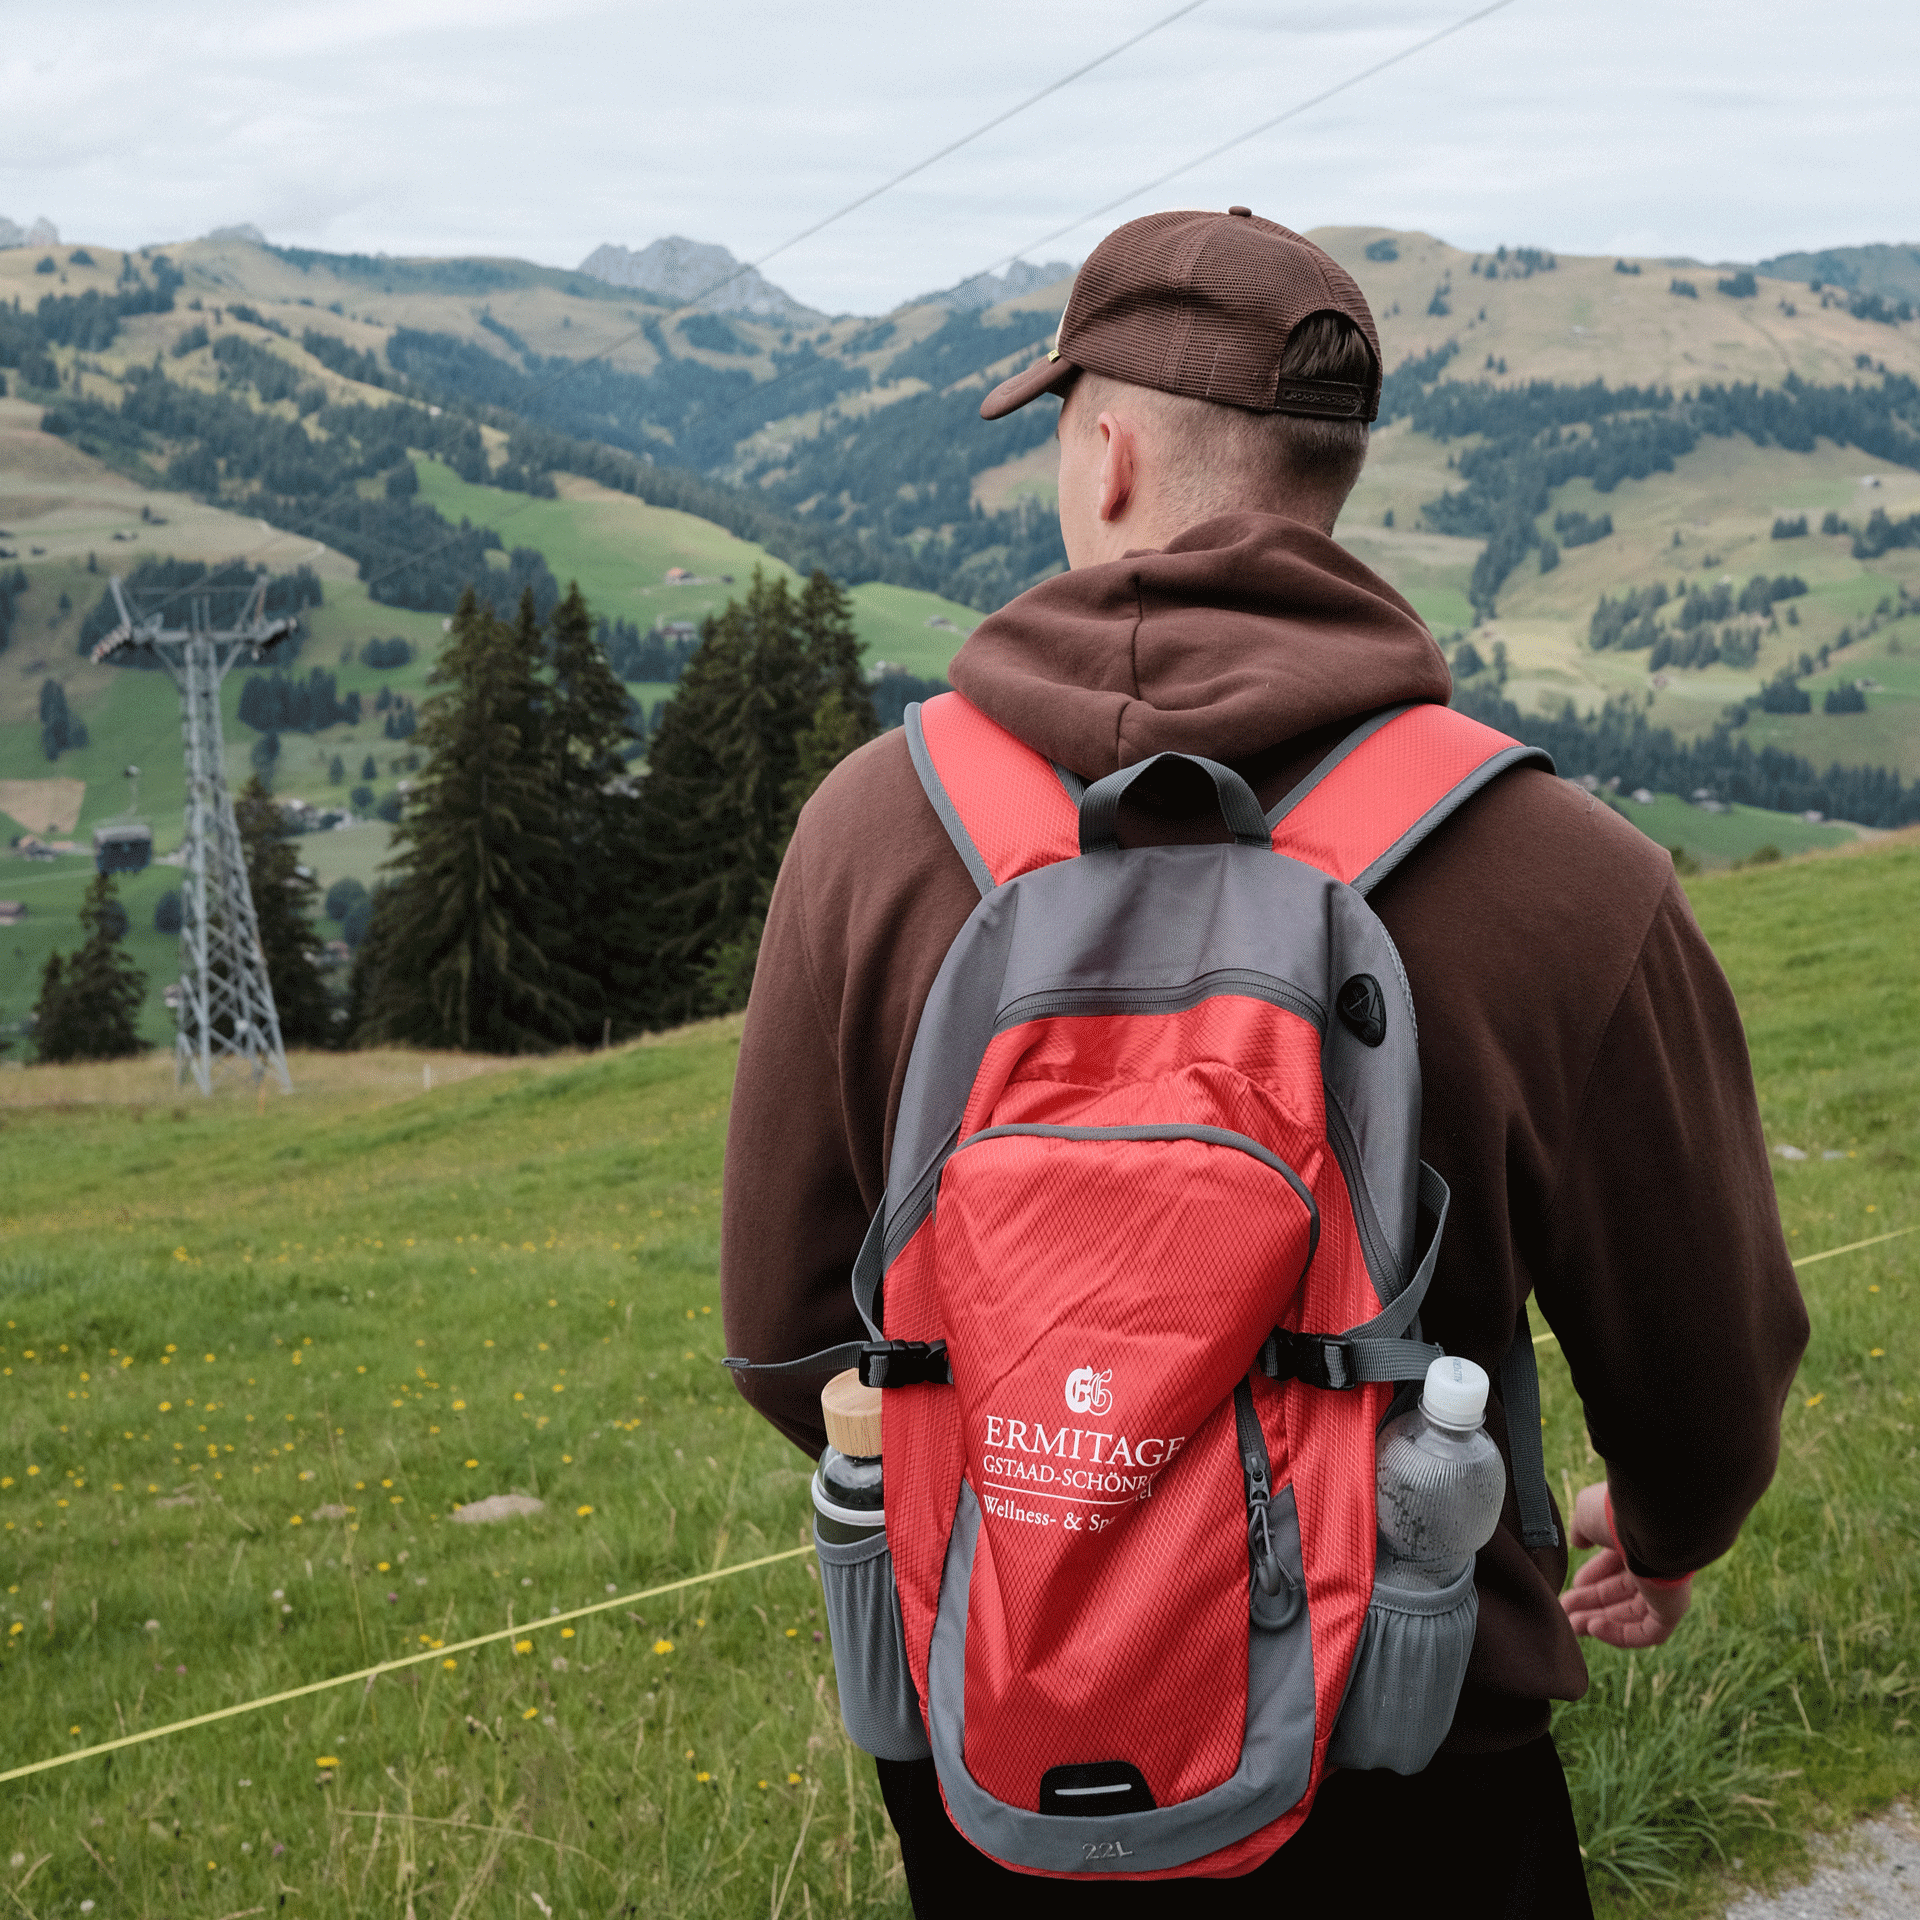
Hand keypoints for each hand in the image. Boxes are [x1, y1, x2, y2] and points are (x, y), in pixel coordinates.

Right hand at [1559, 1481, 1692, 1648]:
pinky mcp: (1672, 1610)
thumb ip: (1582, 1530)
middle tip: (1564, 1611)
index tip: (1571, 1585)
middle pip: (1620, 1593)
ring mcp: (1665, 1589)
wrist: (1650, 1519)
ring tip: (1572, 1624)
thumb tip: (1579, 1543)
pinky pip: (1646, 1632)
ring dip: (1599, 1621)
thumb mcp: (1588, 1514)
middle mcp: (1654, 1565)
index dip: (1592, 1577)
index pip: (1615, 1565)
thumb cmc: (1617, 1511)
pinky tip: (1593, 1627)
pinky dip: (1619, 1634)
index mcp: (1638, 1540)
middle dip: (1590, 1603)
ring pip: (1630, 1614)